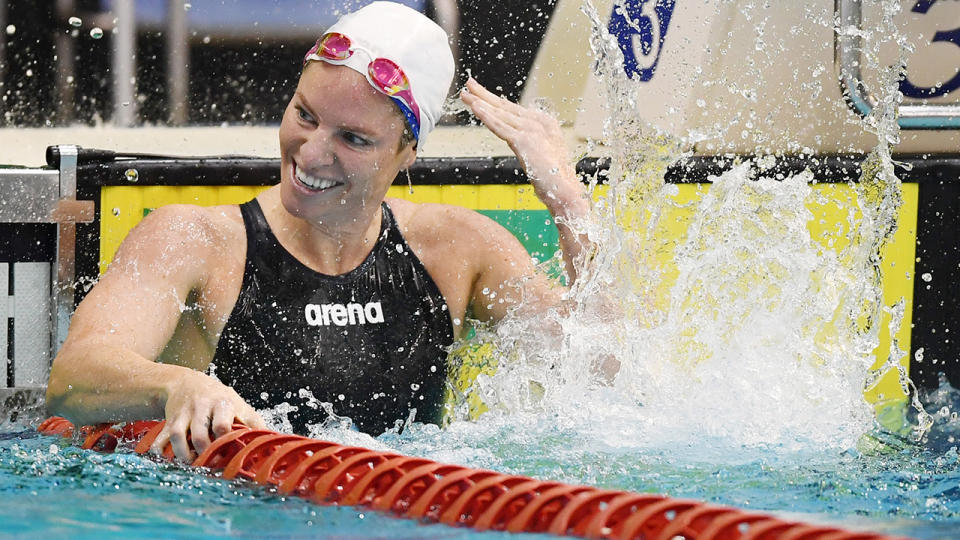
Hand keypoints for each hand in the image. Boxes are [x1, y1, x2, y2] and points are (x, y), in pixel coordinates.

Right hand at [150, 369, 265, 461]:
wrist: (187, 383)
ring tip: (193, 464)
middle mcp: (205, 408)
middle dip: (208, 452)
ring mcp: (186, 414)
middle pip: (205, 434)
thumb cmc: (220, 399)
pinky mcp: (171, 420)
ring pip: (181, 437)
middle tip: (213, 464)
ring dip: (186, 455)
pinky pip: (165, 438)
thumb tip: (275, 443)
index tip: (232, 456)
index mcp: (225, 404)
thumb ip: (254, 423)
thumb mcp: (239, 406)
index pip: (225, 425)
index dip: (228, 442)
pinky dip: (165, 451)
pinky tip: (172, 460)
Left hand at [460, 78, 579, 208]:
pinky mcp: (523, 140)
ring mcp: (531, 130)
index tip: (480, 94)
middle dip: (484, 95)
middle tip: (468, 84)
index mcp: (544, 122)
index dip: (495, 100)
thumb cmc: (553, 178)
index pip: (514, 109)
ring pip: (500, 114)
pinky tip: (475, 107)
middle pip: (505, 106)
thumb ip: (530, 142)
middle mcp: (539, 122)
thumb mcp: (542, 153)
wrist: (564, 190)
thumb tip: (516, 139)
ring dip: (480, 102)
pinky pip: (499, 126)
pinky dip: (486, 116)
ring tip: (466, 95)